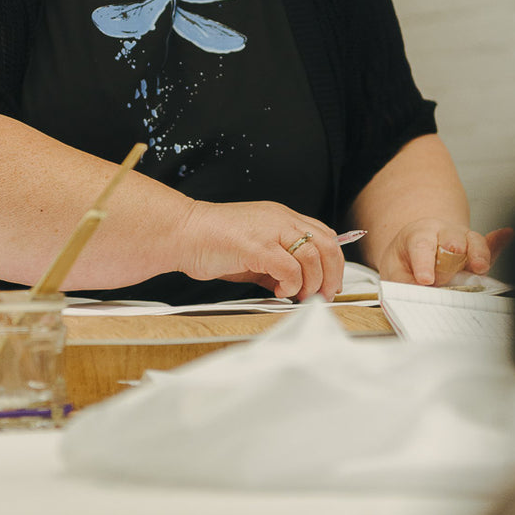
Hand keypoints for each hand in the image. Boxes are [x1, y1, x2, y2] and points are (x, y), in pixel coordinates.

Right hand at [178, 200, 344, 301]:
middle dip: (331, 274)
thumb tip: (294, 286)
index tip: (330, 282)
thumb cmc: (211, 242)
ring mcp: (269, 231)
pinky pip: (289, 268)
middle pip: (326, 244)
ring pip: (312, 256)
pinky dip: (291, 284)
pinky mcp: (257, 246)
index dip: (333, 261)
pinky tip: (279, 292)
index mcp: (281, 217)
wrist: (182, 232)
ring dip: (312, 282)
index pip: (323, 235)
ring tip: (299, 296)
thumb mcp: (253, 252)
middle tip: (323, 295)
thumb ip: (275, 265)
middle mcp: (280, 219)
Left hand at [378, 220, 512, 286]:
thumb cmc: (405, 262)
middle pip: (451, 241)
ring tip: (479, 267)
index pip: (422, 246)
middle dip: (450, 257)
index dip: (424, 263)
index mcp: (419, 234)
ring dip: (477, 254)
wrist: (416, 252)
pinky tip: (507, 234)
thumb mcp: (395, 273)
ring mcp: (464, 240)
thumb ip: (404, 284)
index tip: (425, 279)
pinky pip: (492, 245)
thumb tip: (418, 296)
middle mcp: (444, 233)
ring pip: (473, 242)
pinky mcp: (479, 251)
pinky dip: (500, 242)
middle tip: (446, 277)